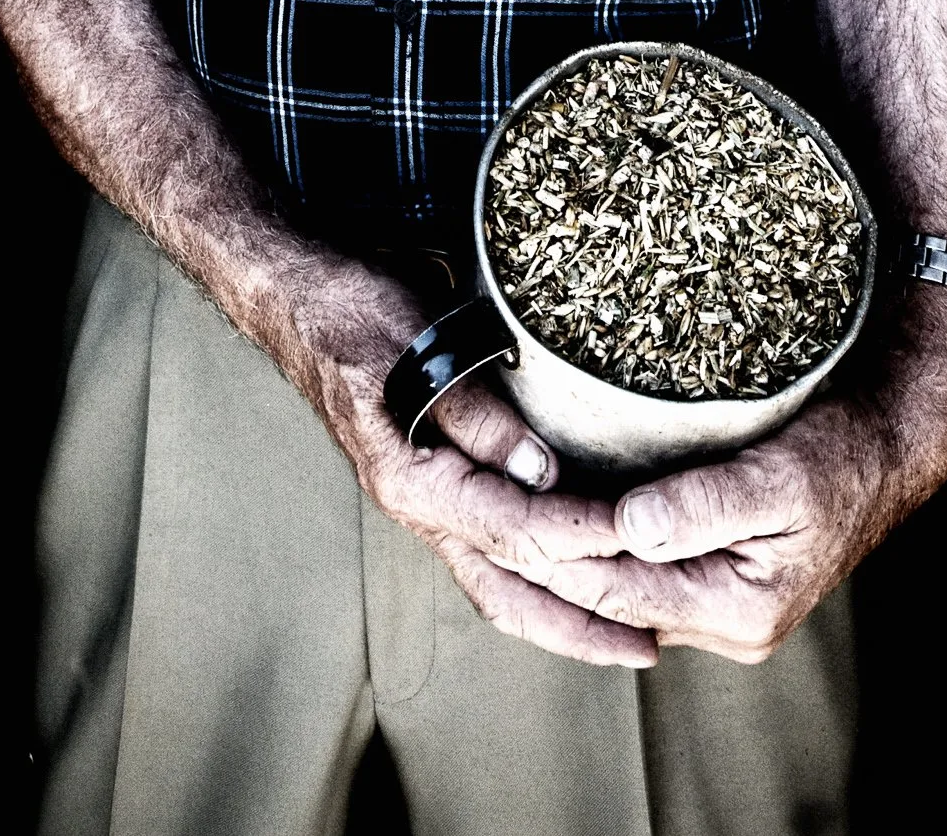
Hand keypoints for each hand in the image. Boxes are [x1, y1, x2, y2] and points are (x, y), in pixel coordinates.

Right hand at [292, 259, 656, 669]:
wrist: (299, 301)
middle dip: (578, 625)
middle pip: (507, 591)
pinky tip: (572, 581)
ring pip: (498, 584)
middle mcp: (417, 506)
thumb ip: (475, 413)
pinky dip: (535, 579)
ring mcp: (425, 502)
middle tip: (647, 645)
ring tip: (623, 636)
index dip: (581, 537)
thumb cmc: (353, 311)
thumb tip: (541, 469)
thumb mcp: (418, 349)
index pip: (513, 530)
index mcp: (411, 480)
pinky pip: (490, 554)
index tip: (640, 539)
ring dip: (562, 616)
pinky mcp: (434, 486)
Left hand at [503, 288, 946, 663]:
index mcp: (736, 611)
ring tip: (500, 506)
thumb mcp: (778, 478)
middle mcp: (721, 622)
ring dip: (561, 550)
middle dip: (542, 556)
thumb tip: (631, 525)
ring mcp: (714, 601)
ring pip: (614, 586)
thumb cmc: (839, 455)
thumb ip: (704, 506)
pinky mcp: (709, 569)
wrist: (888, 447)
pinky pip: (634, 568)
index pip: (614, 589)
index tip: (503, 504)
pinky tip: (556, 506)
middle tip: (479, 505)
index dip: (554, 547)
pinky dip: (593, 541)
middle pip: (604, 596)